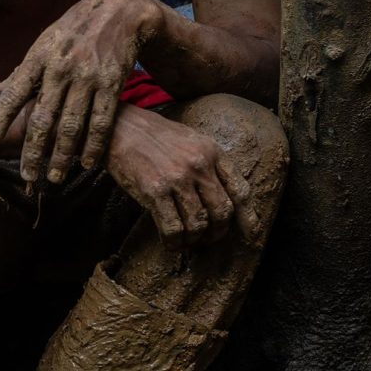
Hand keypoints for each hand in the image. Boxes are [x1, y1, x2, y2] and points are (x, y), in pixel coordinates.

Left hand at [0, 0, 161, 183]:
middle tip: (26, 176)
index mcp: (38, 58)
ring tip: (54, 178)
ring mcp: (87, 76)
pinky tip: (87, 163)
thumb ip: (20, 72)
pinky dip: (94, 145)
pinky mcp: (112, 83)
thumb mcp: (43, 44)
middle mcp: (60, 68)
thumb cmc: (73, 30)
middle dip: (33, 150)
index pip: (13, 94)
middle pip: (43, 117)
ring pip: (72, 124)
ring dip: (63, 155)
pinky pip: (102, 120)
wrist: (118, 10)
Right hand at [105, 108, 260, 247]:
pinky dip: (174, 242)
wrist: (119, 127)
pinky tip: (170, 242)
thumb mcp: (190, 140)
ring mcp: (177, 178)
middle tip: (208, 239)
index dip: (247, 217)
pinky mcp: (155, 191)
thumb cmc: (154, 136)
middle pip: (222, 211)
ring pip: (199, 224)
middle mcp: (199, 164)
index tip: (250, 234)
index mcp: (212, 151)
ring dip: (195, 240)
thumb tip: (221, 197)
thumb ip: (208, 164)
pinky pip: (174, 228)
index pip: (239, 190)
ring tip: (187, 241)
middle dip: (218, 232)